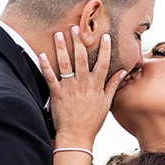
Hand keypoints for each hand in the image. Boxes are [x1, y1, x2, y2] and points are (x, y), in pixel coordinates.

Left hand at [38, 26, 126, 144]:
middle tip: (76, 28)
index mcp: (96, 86)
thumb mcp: (106, 103)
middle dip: (78, 42)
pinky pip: (50, 78)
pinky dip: (45, 66)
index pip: (102, 64)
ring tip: (59, 34)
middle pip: (81, 59)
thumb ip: (113, 85)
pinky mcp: (57, 95)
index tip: (105, 36)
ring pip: (65, 65)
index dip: (104, 49)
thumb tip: (122, 72)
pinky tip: (41, 55)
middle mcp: (83, 85)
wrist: (77, 137)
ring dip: (61, 49)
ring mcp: (70, 89)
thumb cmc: (92, 121)